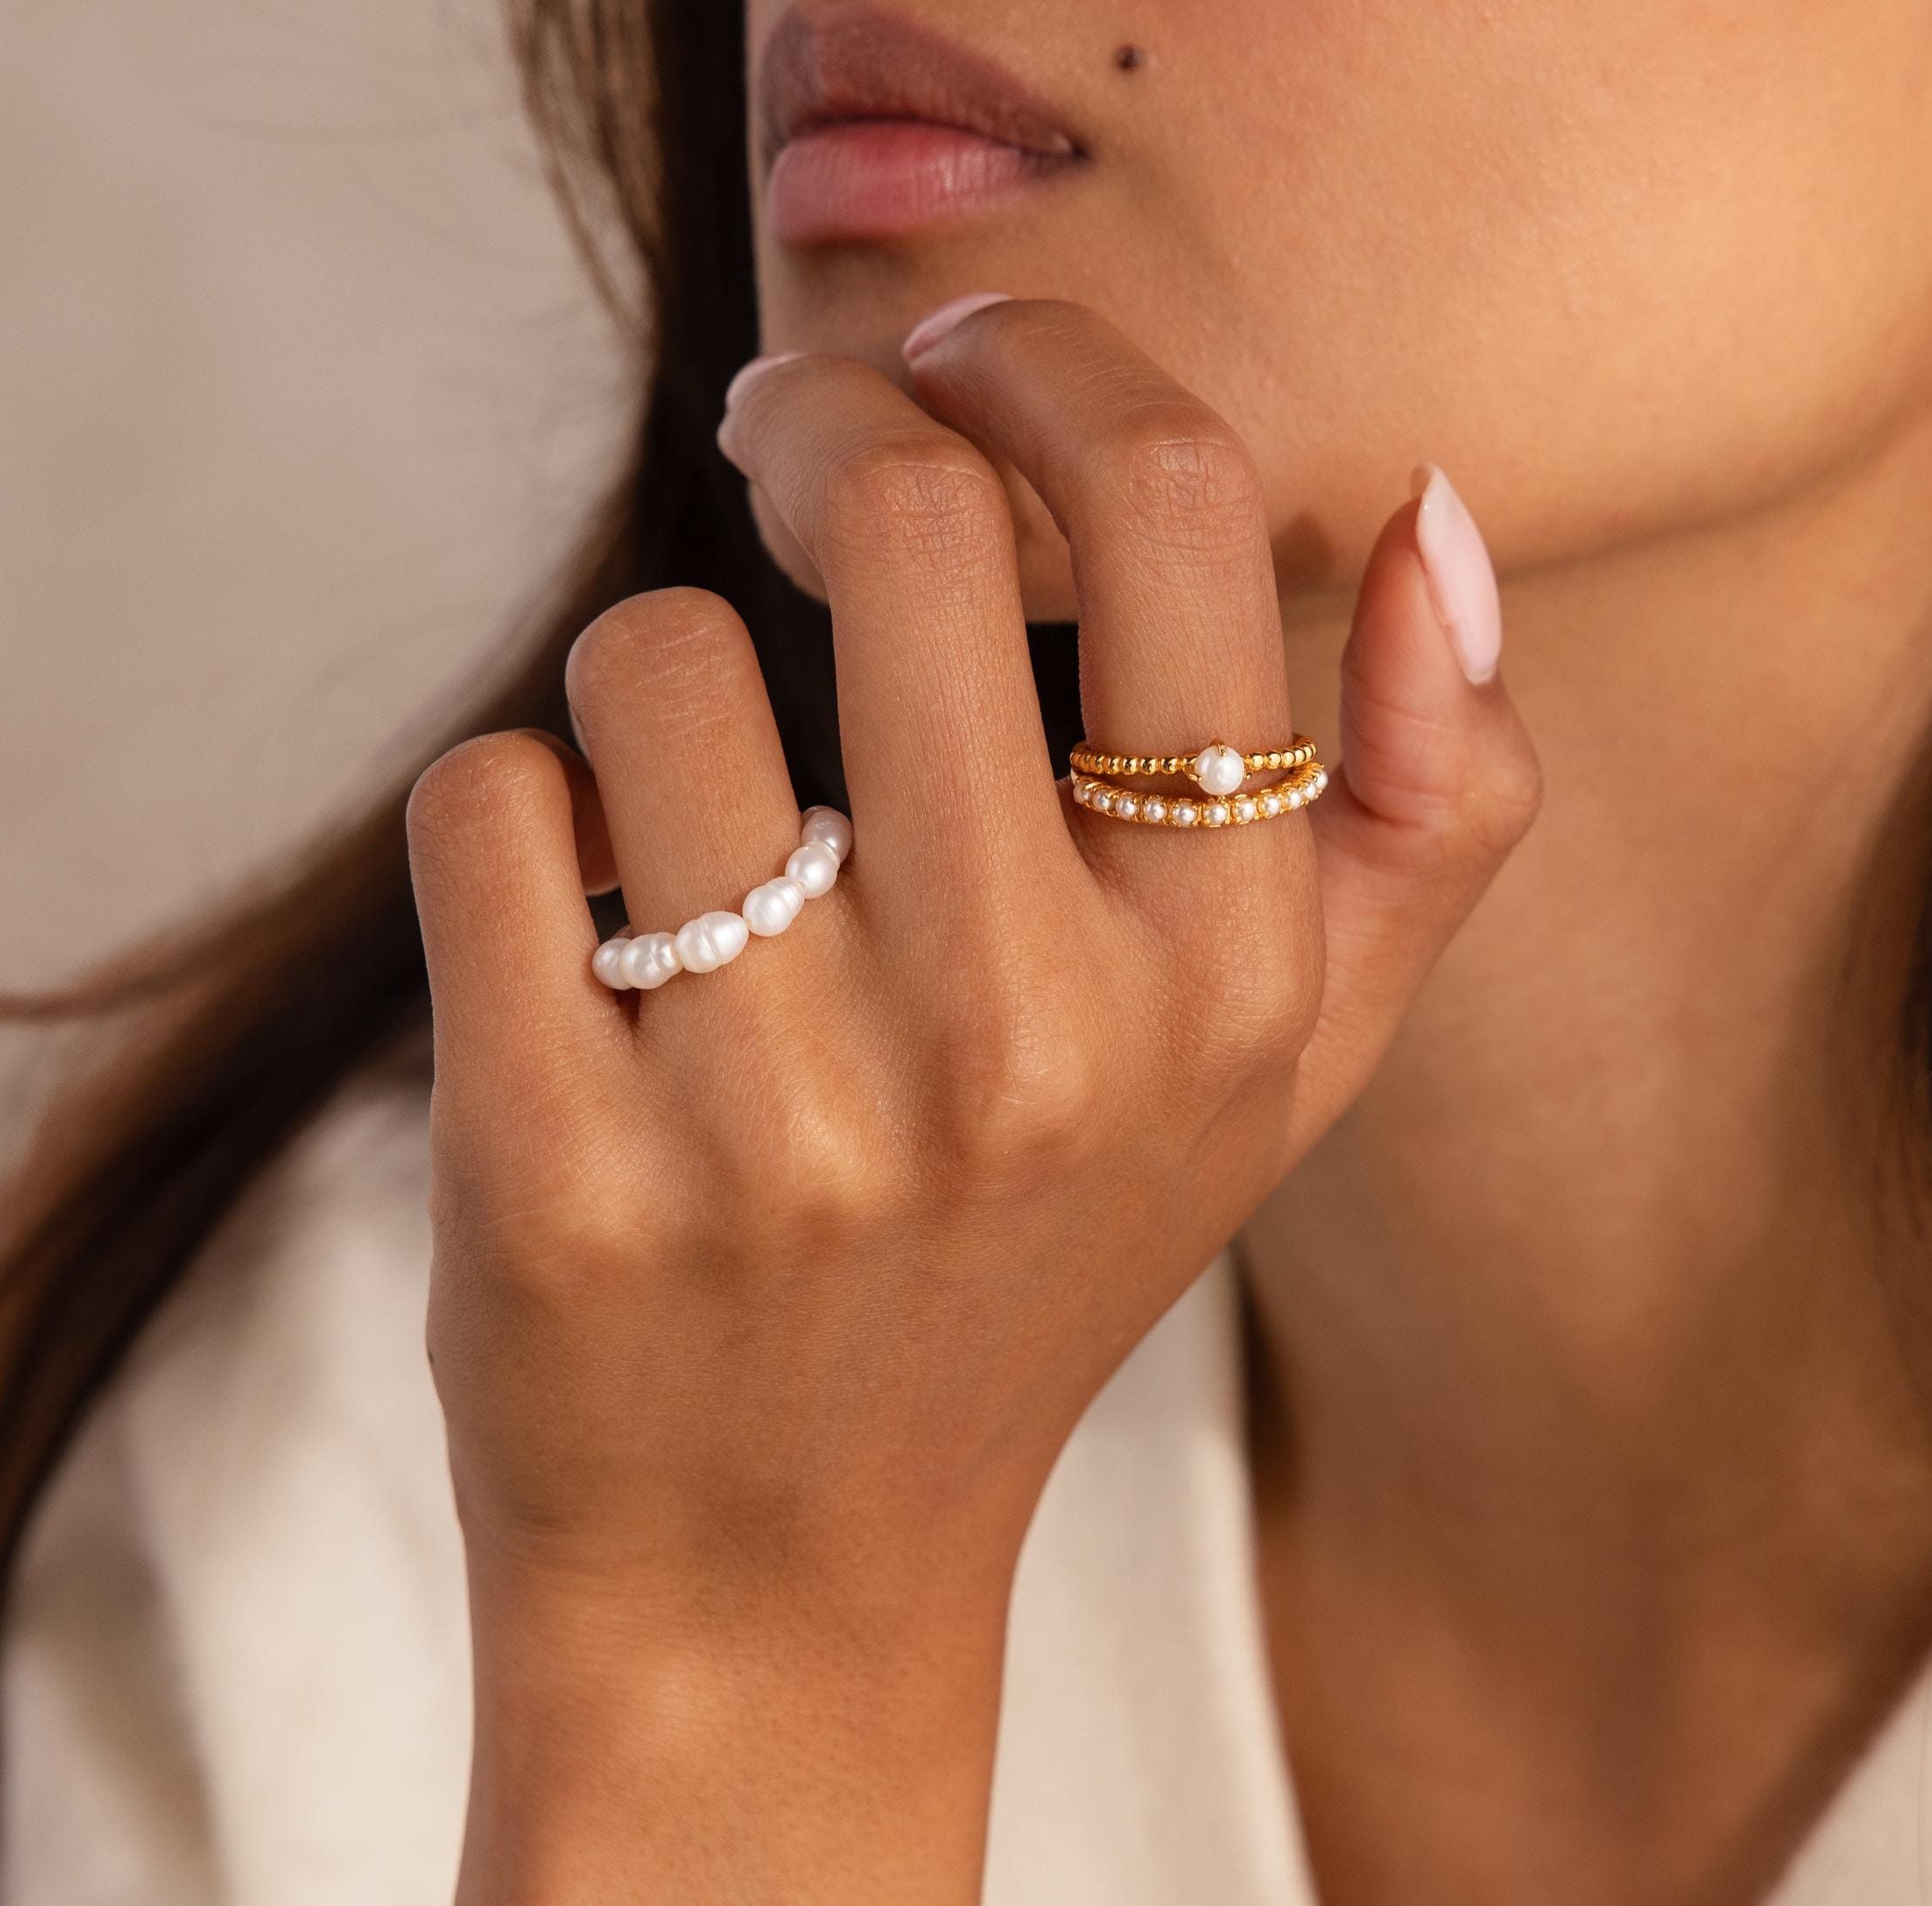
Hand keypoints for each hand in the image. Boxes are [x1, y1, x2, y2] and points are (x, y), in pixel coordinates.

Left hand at [405, 295, 1540, 1902]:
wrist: (782, 1574)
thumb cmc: (1045, 1248)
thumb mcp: (1296, 1057)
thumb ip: (1428, 795)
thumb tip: (1439, 514)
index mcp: (1228, 975)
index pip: (1177, 512)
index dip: (1050, 363)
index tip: (962, 358)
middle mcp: (1032, 1038)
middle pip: (908, 519)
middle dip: (819, 419)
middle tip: (786, 442)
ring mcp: (789, 1119)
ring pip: (659, 654)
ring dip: (658, 668)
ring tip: (700, 791)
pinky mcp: (560, 1184)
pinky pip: (493, 809)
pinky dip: (517, 824)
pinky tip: (579, 937)